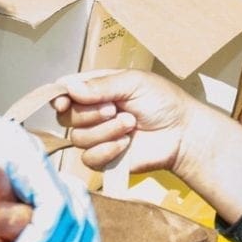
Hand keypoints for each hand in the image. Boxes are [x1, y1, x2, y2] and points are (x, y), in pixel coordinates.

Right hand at [51, 68, 208, 176]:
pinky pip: (89, 159)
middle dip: (90, 113)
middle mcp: (92, 112)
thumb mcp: (134, 82)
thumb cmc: (163, 102)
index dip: (58, 97)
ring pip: (78, 138)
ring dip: (105, 131)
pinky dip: (107, 150)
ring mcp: (97, 136)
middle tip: (115, 109)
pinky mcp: (104, 159)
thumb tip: (70, 88)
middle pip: (66, 117)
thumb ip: (101, 85)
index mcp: (96, 89)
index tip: (64, 102)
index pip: (64, 91)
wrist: (182, 133)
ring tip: (131, 124)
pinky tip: (125, 144)